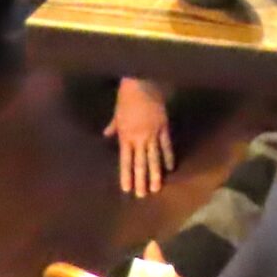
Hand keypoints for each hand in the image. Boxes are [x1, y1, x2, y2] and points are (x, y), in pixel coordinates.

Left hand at [108, 79, 176, 195]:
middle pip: (140, 163)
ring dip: (155, 173)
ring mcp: (153, 133)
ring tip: (157, 187)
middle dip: (141, 180)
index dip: (126, 175)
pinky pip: (166, 145)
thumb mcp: (117, 113)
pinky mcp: (164, 126)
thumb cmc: (126, 96)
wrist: (141, 82)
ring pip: (154, 157)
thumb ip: (113, 127)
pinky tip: (170, 168)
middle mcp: (139, 138)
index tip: (127, 189)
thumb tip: (106, 136)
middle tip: (143, 195)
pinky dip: (168, 157)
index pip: (126, 160)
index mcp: (126, 136)